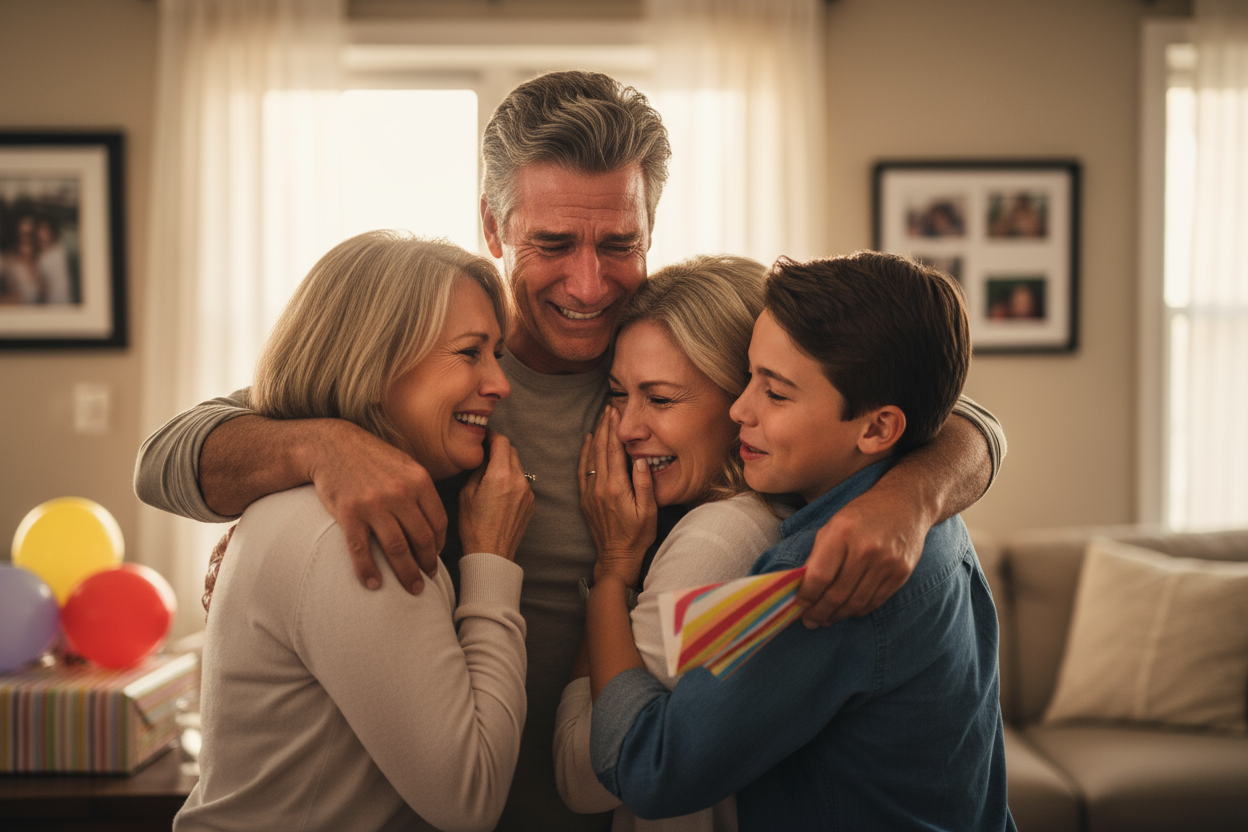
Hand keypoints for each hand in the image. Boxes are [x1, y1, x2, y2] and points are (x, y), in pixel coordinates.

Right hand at [306, 420, 446, 593]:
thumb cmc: (371, 457)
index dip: (441, 544)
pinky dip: (368, 571)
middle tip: (429, 578)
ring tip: (413, 588)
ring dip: (407, 574)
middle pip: (422, 539)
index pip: (439, 522)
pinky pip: (362, 550)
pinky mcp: (349, 514)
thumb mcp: (404, 464)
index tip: (437, 555)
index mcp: (419, 480)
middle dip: (427, 564)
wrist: (331, 446)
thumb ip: (420, 490)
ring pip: (397, 549)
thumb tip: (434, 523)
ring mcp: (374, 504)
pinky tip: (374, 584)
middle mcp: (400, 493)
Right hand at [459, 431, 534, 560]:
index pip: (502, 442)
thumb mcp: (466, 493)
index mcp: (501, 475)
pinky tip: (499, 492)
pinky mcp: (531, 503)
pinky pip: (522, 483)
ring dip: (506, 465)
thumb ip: (478, 470)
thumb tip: (484, 458)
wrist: (491, 554)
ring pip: (519, 467)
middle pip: (512, 452)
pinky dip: (512, 481)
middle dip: (499, 449)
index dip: (491, 435)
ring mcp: (528, 493)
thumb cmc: (473, 526)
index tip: (483, 436)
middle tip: (485, 453)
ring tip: (491, 476)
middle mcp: (519, 481)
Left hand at [578, 408, 655, 587]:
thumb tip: (639, 459)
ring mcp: (590, 492)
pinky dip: (584, 453)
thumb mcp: (648, 511)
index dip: (614, 429)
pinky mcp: (585, 499)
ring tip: (601, 419)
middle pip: (600, 449)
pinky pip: (582, 470)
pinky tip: (588, 442)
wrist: (617, 556)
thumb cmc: (637, 535)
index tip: (615, 412)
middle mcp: (600, 487)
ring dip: (595, 436)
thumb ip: (643, 483)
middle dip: (605, 427)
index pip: (613, 451)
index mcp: (616, 487)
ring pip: (590, 457)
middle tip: (608, 408)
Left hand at [796, 484, 926, 626]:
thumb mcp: (833, 524)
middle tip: (810, 621)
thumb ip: (819, 554)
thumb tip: (803, 587)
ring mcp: (886, 563)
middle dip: (819, 612)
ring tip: (826, 620)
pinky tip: (847, 612)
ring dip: (837, 616)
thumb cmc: (862, 514)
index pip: (820, 576)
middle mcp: (866, 549)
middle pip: (837, 593)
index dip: (807, 596)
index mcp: (842, 532)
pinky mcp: (901, 573)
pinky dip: (858, 611)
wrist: (906, 503)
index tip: (800, 605)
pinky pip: (875, 601)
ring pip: (856, 602)